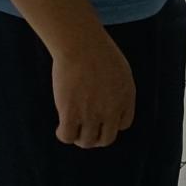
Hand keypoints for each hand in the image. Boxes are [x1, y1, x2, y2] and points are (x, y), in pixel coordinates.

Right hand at [51, 28, 135, 147]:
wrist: (80, 43)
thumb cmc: (97, 50)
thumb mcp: (119, 68)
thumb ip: (118, 87)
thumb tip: (109, 101)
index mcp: (126, 98)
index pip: (123, 124)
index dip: (110, 123)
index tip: (100, 117)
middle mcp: (111, 110)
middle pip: (106, 139)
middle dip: (96, 137)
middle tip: (85, 130)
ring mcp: (91, 113)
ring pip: (86, 141)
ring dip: (79, 138)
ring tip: (72, 128)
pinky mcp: (70, 113)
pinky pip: (67, 136)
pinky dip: (63, 135)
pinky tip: (60, 127)